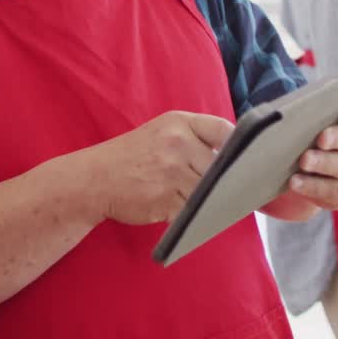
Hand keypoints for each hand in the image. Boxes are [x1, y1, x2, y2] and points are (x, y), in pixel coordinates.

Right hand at [78, 111, 231, 225]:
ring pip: (210, 191)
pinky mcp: (166, 199)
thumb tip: (235, 160)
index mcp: (179, 123)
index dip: (237, 148)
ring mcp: (172, 172)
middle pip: (221, 166)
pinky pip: (194, 211)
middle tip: (231, 191)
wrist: (94, 179)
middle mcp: (178, 143)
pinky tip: (190, 213)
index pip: (224, 130)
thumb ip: (194, 140)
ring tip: (207, 203)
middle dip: (225, 181)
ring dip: (212, 201)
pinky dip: (196, 215)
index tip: (244, 160)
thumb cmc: (131, 157)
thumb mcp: (161, 133)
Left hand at [288, 94, 337, 210]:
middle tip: (322, 138)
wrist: (320, 165)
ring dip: (324, 163)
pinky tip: (296, 181)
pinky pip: (334, 191)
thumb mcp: (326, 115)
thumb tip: (298, 106)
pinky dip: (313, 186)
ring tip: (305, 161)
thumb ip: (321, 107)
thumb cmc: (323, 128)